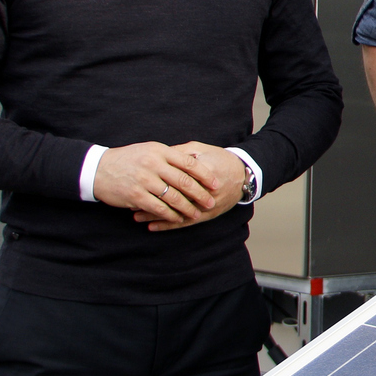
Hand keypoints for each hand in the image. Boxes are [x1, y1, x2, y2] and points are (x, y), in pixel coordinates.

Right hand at [94, 142, 221, 225]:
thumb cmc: (127, 159)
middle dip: (200, 194)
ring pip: (173, 197)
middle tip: (211, 202)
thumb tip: (195, 160)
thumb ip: (170, 155)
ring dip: (187, 207)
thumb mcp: (149, 150)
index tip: (215, 183)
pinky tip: (178, 218)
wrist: (98, 169)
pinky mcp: (136, 196)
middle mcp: (153, 164)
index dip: (205, 175)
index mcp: (160, 151)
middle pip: (184, 181)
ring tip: (196, 213)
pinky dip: (170, 215)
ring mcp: (144, 180)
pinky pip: (158, 208)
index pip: (189, 163)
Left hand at [131, 142, 247, 230]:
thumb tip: (157, 154)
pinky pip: (185, 222)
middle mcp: (205, 191)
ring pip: (177, 213)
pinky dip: (167, 225)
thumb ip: (179, 152)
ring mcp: (206, 205)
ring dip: (156, 215)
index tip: (137, 181)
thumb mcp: (200, 149)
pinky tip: (153, 226)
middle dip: (151, 200)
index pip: (176, 177)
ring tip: (136, 216)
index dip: (155, 180)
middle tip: (131, 201)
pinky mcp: (208, 214)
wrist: (244, 175)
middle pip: (174, 197)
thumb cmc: (220, 159)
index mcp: (202, 171)